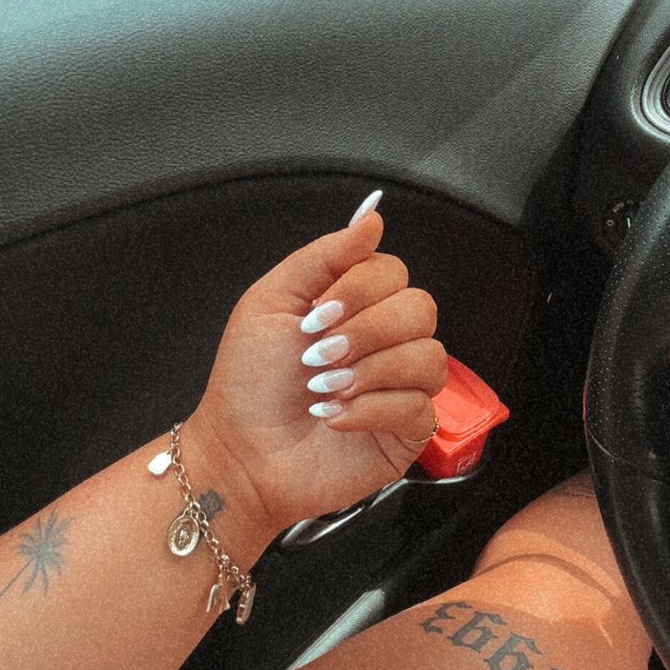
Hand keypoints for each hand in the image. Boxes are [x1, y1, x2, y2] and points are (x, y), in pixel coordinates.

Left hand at [186, 196, 446, 549]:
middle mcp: (385, 341)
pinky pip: (420, 407)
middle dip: (365, 332)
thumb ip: (323, 255)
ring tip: (325, 390)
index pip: (394, 272)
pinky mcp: (407, 431)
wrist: (239, 452)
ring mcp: (401, 386)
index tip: (316, 315)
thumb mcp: (271, 301)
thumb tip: (371, 217)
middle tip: (317, 355)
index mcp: (357, 306)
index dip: (359, 290)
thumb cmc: (249, 384)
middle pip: (421, 309)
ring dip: (369, 373)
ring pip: (429, 357)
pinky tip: (334, 417)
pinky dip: (371, 410)